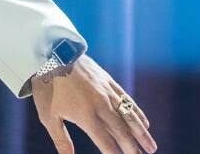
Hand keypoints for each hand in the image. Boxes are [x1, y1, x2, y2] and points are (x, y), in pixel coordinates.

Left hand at [33, 54, 156, 153]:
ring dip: (142, 133)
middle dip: (133, 147)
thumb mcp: (48, 116)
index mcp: (86, 115)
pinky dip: (137, 113)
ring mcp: (107, 92)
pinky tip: (145, 123)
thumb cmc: (47, 88)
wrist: (52, 54)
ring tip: (151, 147)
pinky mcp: (108, 81)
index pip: (105, 141)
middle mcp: (100, 105)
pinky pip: (127, 100)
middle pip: (122, 131)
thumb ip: (61, 139)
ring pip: (129, 116)